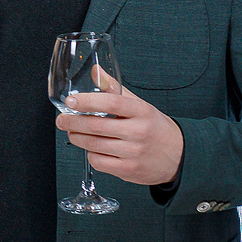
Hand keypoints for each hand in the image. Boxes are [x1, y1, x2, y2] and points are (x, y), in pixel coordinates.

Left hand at [58, 84, 184, 185]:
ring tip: (72, 132)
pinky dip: (89, 154)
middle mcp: (139, 132)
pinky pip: (99, 162)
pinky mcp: (129, 170)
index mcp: (142, 111)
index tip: (71, 101)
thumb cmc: (153, 127)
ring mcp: (134, 153)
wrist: (179, 155)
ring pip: (94, 145)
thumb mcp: (138, 105)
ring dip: (77, 138)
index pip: (111, 103)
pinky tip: (91, 148)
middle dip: (73, 122)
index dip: (87, 101)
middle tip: (61, 120)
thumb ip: (114, 88)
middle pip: (97, 126)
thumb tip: (95, 71)